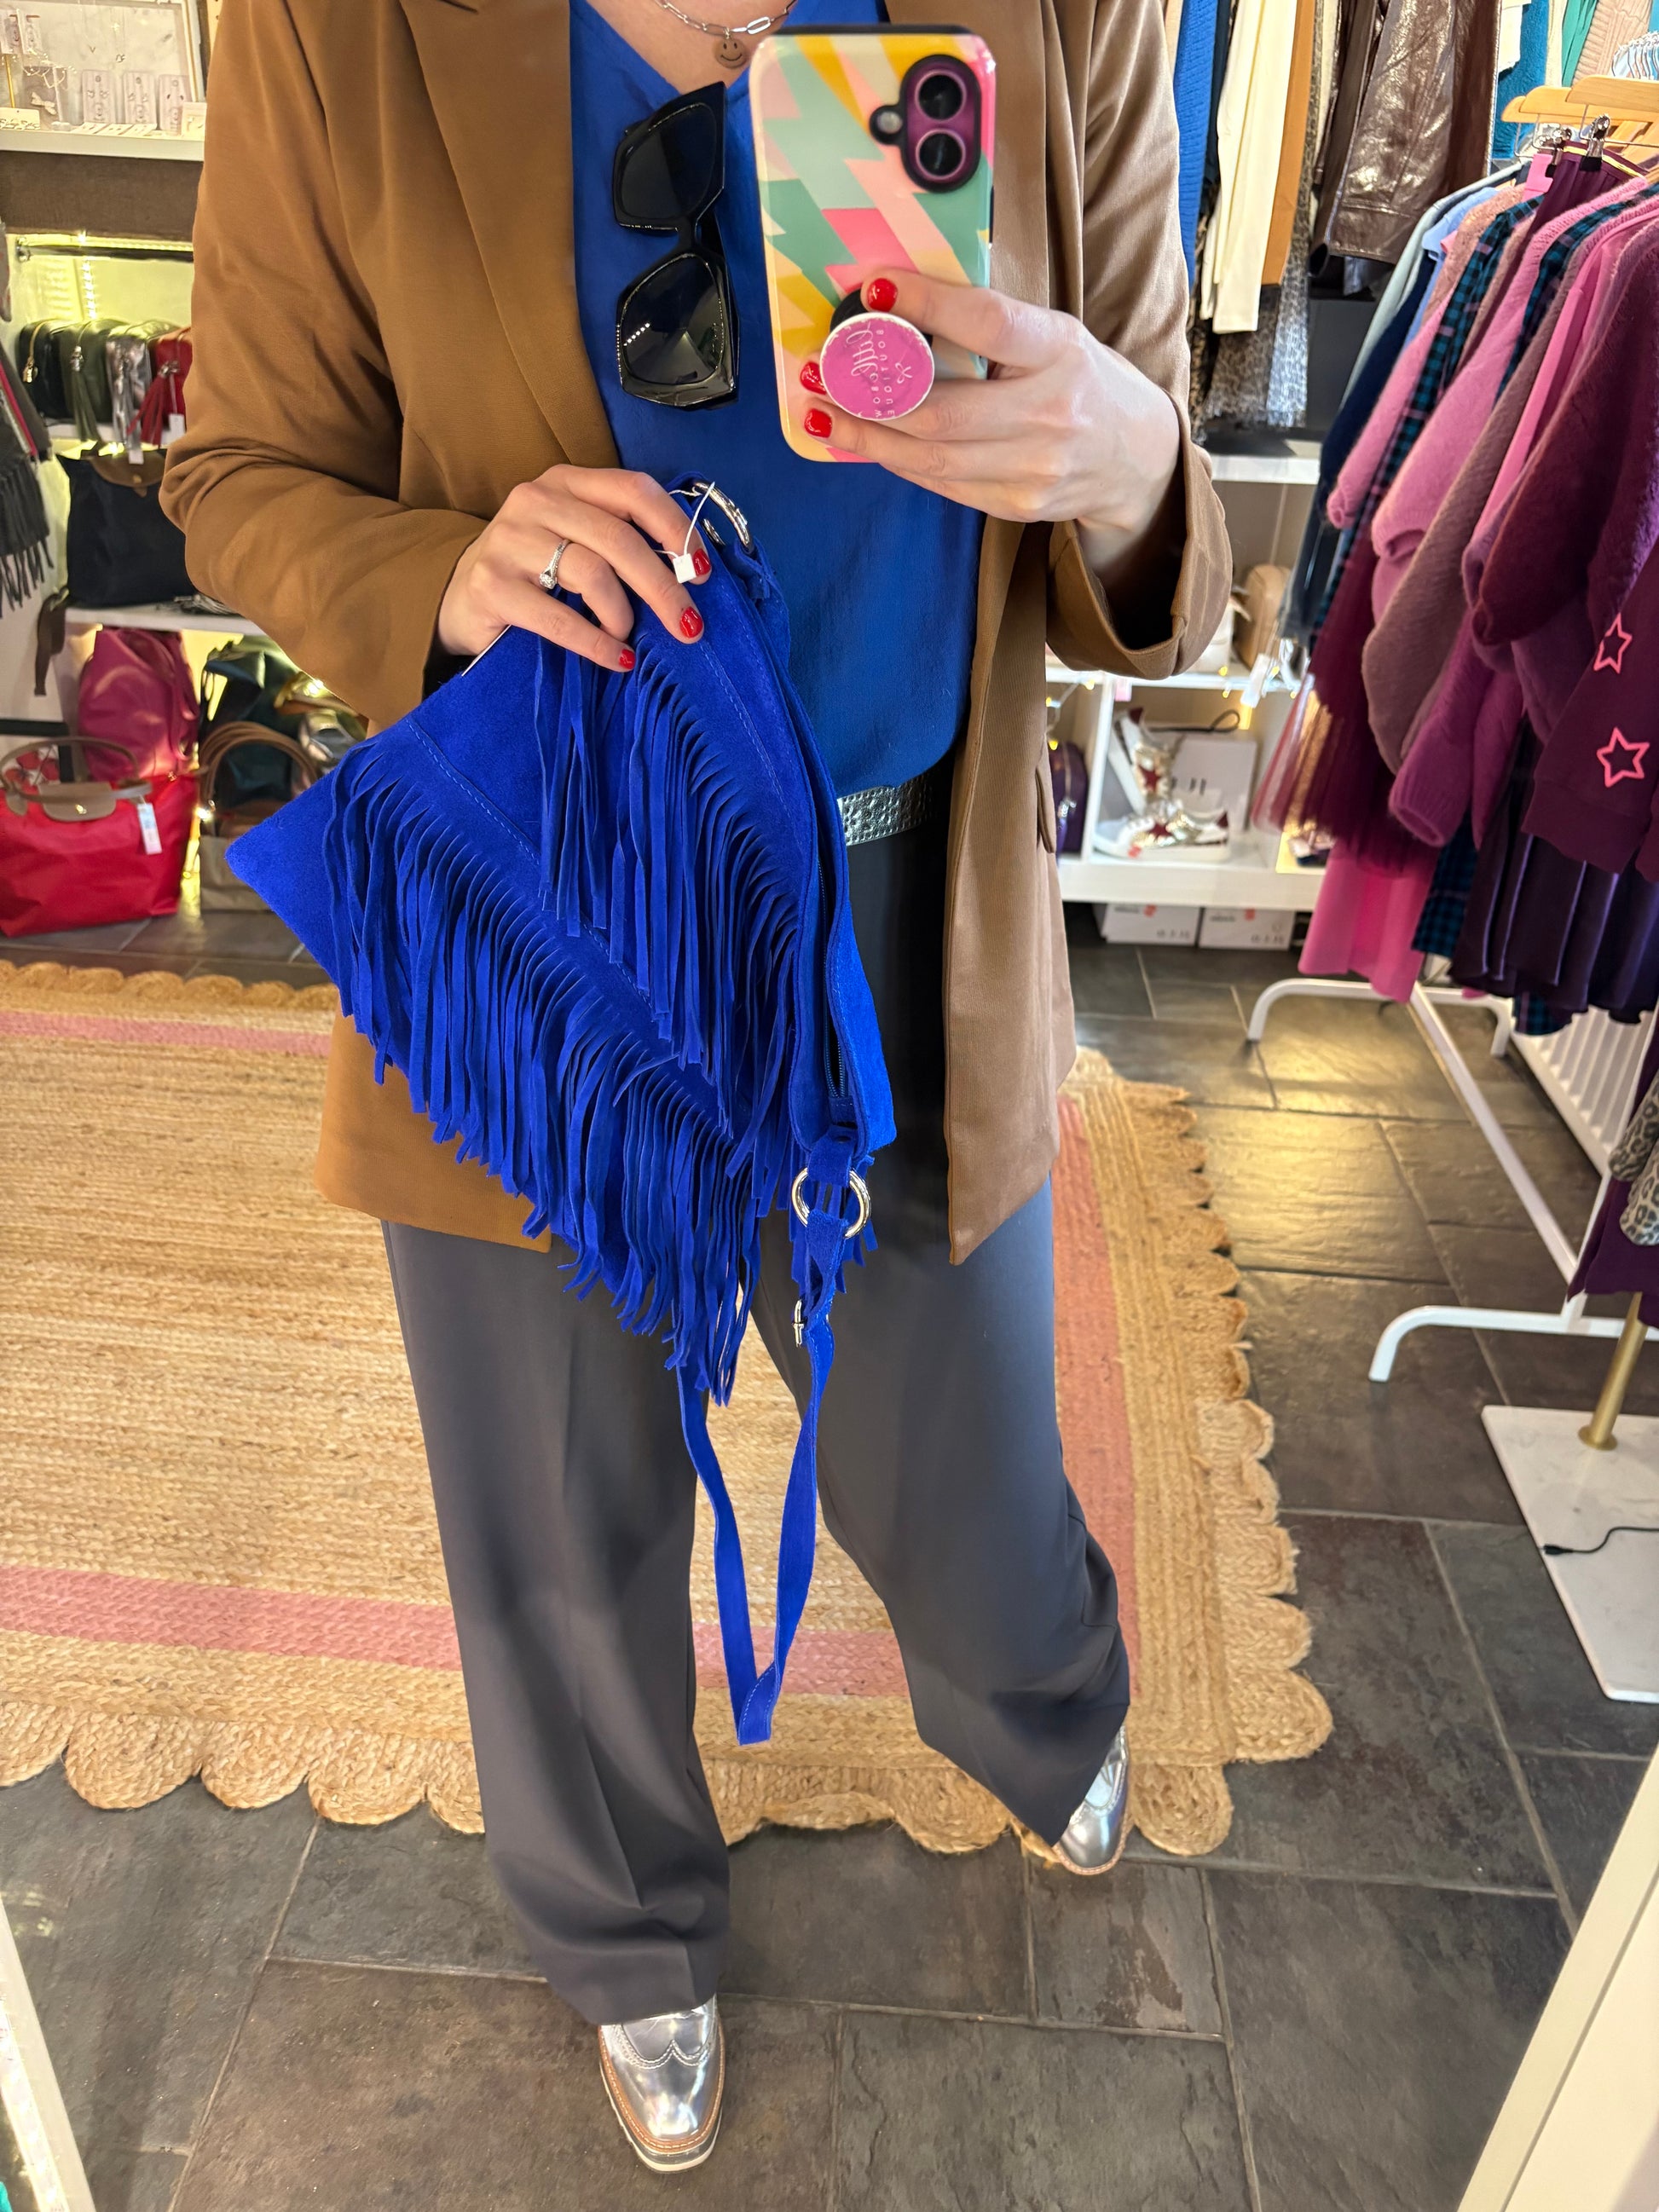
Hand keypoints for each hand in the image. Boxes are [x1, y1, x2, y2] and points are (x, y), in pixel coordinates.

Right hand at [437, 464, 709, 670]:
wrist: (461, 600)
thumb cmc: (535, 575)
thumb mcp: (577, 542)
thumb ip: (621, 542)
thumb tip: (690, 574)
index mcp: (567, 482)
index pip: (634, 490)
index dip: (676, 529)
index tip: (703, 571)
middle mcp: (536, 499)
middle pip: (619, 538)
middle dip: (663, 587)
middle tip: (688, 627)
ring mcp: (509, 539)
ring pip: (592, 572)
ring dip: (622, 615)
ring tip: (627, 638)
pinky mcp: (491, 584)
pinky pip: (558, 617)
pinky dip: (595, 643)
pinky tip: (616, 659)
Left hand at [805, 271, 1182, 578]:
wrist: (1134, 457)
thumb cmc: (1079, 380)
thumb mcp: (1052, 337)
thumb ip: (988, 328)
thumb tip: (896, 307)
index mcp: (1060, 350)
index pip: (985, 323)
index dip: (925, 305)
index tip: (872, 289)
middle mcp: (1050, 412)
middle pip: (940, 411)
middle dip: (867, 395)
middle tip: (820, 373)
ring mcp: (1034, 469)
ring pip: (930, 457)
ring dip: (865, 437)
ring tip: (821, 415)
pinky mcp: (1016, 506)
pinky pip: (940, 483)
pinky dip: (896, 460)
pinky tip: (864, 442)